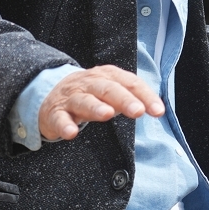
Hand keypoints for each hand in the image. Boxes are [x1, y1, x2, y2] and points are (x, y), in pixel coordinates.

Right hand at [38, 65, 163, 140]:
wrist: (51, 93)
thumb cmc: (90, 94)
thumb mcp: (111, 91)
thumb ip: (132, 98)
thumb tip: (155, 109)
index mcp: (107, 76)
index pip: (129, 83)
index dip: (145, 95)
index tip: (158, 111)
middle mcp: (90, 83)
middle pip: (108, 89)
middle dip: (124, 99)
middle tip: (138, 111)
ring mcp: (71, 98)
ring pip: (84, 101)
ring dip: (96, 107)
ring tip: (108, 114)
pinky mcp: (55, 113)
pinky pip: (59, 119)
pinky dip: (65, 125)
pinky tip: (72, 133)